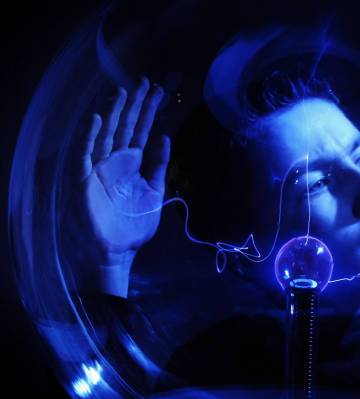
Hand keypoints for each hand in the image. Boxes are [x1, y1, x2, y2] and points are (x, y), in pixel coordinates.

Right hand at [75, 78, 169, 294]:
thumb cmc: (135, 223)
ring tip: (123, 92)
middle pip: (125, 127)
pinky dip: (91, 137)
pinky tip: (99, 120)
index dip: (149, 111)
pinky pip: (87, 155)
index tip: (158, 91)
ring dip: (114, 114)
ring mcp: (100, 168)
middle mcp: (116, 161)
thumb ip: (159, 165)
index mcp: (133, 163)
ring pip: (107, 135)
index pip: (142, 131)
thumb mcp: (155, 191)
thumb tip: (166, 137)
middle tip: (144, 81)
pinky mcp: (86, 180)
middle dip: (134, 105)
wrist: (118, 249)